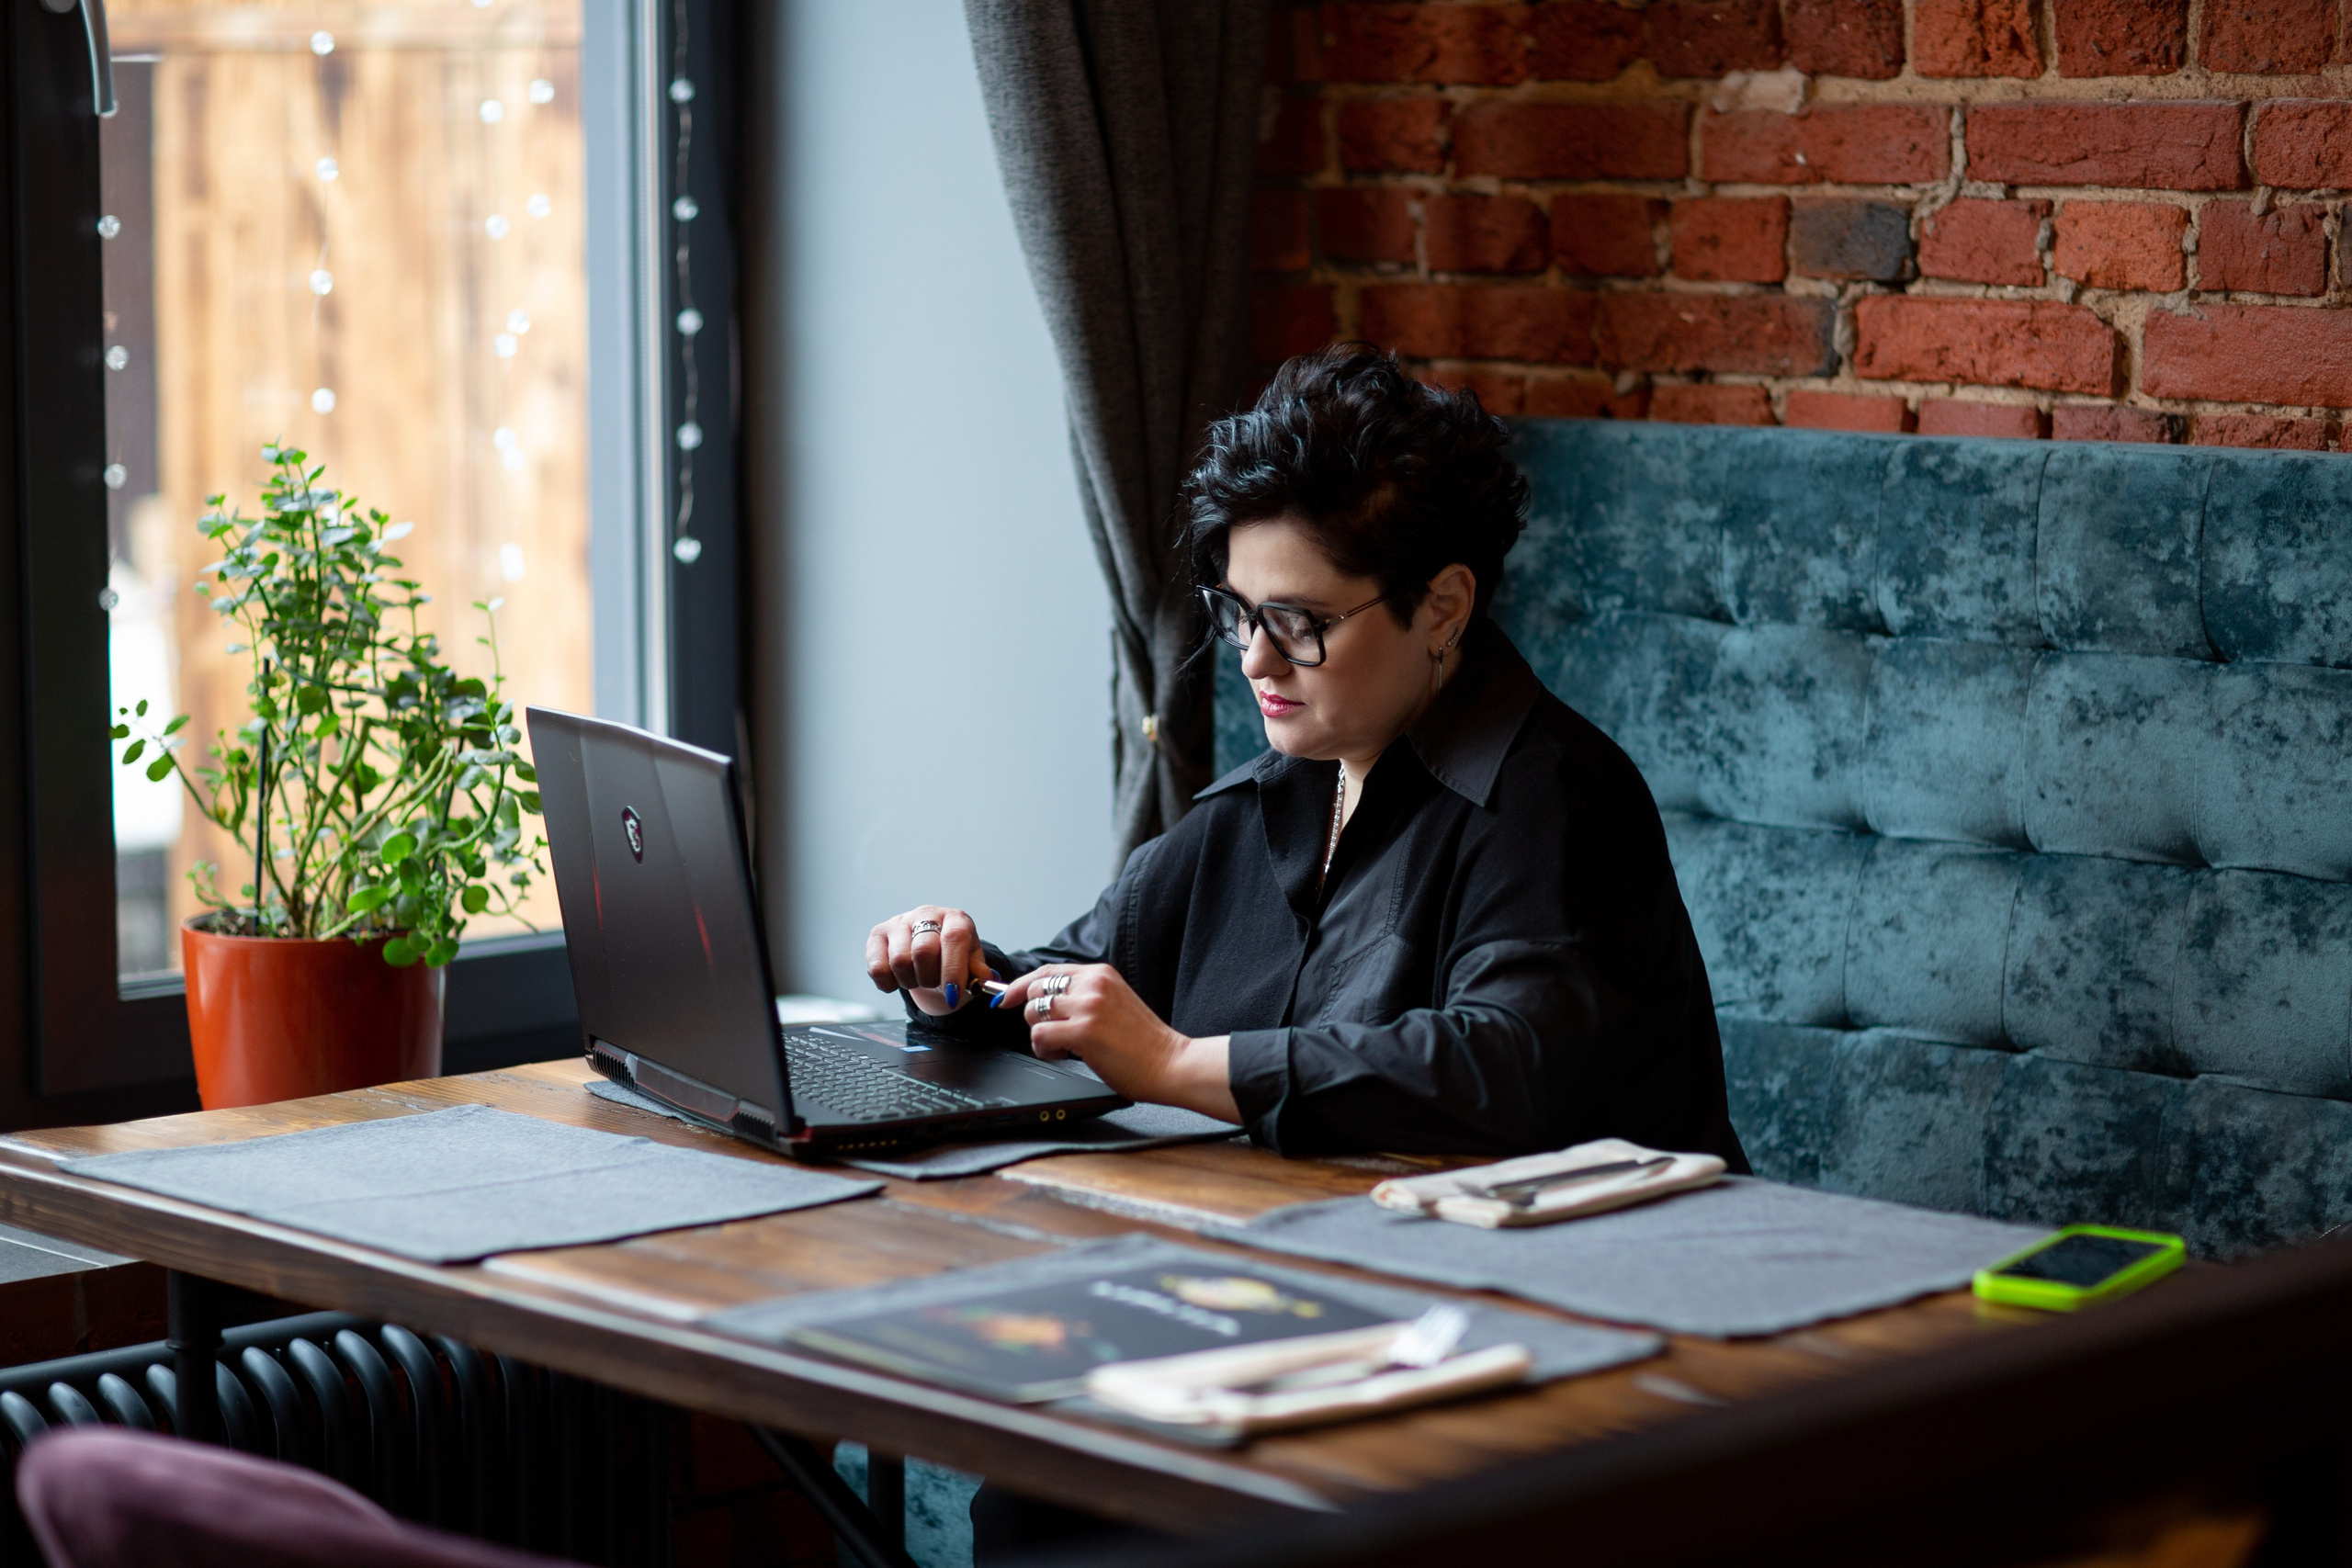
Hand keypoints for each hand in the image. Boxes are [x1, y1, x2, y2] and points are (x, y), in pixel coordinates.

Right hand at [865, 906, 993, 1014]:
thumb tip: (983, 976)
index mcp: (955, 919)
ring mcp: (899, 921)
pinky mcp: (878, 934)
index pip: (953, 937)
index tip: (953, 994)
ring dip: (910, 981)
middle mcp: (926, 913)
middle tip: (933, 983)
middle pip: (923, 951)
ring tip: (917, 978)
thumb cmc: (952, 959)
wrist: (929, 953)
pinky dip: (888, 983)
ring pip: (899, 961)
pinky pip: (877, 967)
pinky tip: (898, 979)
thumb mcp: (971, 965)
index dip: (953, 969)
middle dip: (929, 978)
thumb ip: (978, 971)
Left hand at [993, 964, 1238, 1122]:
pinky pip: (1039, 1035)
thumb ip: (1086, 995)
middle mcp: (1093, 984)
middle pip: (1035, 990)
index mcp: (1101, 974)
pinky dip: (1043, 1049)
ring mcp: (1088, 1007)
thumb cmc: (1145, 1042)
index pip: (1048, 971)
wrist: (1171, 1063)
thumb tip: (1046, 999)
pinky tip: (1061, 1055)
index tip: (1005, 997)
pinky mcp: (1083, 1031)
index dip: (1021, 985)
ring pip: (1033, 1012)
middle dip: (1033, 1014)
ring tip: (1060, 1047)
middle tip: (1050, 1034)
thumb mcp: (1116, 1002)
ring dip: (1039, 1033)